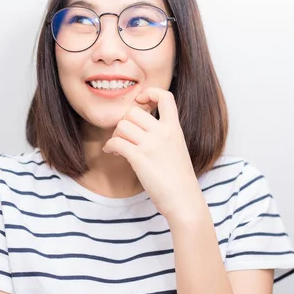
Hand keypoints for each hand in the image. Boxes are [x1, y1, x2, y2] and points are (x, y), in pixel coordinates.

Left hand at [102, 87, 205, 221]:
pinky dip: (109, 146)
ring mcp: (151, 145)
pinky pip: (116, 142)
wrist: (183, 200)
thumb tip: (142, 130)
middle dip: (124, 122)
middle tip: (124, 136)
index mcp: (174, 128)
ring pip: (122, 125)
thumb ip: (164, 135)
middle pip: (133, 112)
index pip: (165, 96)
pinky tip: (112, 152)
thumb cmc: (179, 179)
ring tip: (118, 146)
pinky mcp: (139, 158)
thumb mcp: (178, 148)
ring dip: (116, 135)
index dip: (150, 93)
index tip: (141, 101)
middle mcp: (163, 133)